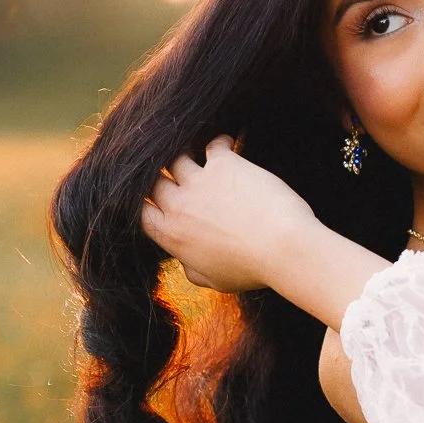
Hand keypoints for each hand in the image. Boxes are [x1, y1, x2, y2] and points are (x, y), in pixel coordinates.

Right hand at [141, 136, 316, 292]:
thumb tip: (185, 263)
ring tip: (193, 152)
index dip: (145, 203)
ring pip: (176, 158)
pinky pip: (212, 144)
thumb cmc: (253, 269)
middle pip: (153, 181)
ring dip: (183, 154)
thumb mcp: (216, 281)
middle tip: (170, 172)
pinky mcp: (224, 164)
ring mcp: (199, 182)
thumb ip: (194, 270)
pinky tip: (226, 142)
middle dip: (159, 177)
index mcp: (172, 236)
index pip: (141, 212)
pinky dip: (219, 141)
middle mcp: (179, 206)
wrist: (282, 248)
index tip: (154, 199)